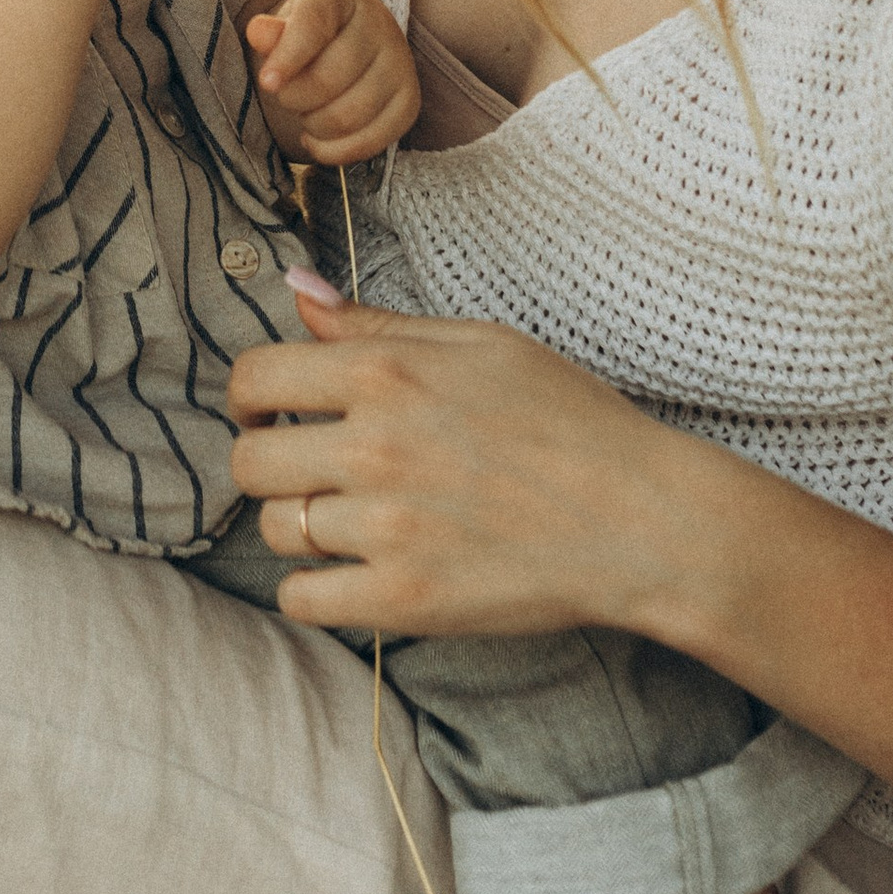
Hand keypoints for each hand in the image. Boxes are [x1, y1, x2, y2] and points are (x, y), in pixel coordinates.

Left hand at [226, 282, 706, 642]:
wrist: (642, 520)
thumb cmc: (571, 422)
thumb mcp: (480, 344)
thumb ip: (377, 323)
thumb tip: (296, 292)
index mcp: (386, 374)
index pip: (254, 377)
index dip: (250, 395)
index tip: (268, 410)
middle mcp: (374, 449)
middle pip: (250, 460)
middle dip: (269, 460)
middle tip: (309, 468)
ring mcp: (387, 530)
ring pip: (275, 530)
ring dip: (299, 524)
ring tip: (347, 519)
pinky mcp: (404, 601)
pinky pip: (302, 599)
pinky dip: (313, 588)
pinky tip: (351, 571)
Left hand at [245, 0, 419, 163]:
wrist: (339, 48)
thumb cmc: (303, 37)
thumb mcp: (282, 27)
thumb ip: (272, 34)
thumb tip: (258, 32)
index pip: (314, 23)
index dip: (288, 57)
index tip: (267, 83)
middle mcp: (380, 21)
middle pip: (330, 78)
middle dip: (294, 98)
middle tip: (284, 96)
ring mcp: (401, 61)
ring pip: (349, 115)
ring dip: (314, 125)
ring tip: (304, 113)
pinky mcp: (409, 100)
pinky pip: (371, 141)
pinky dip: (335, 151)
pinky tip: (317, 137)